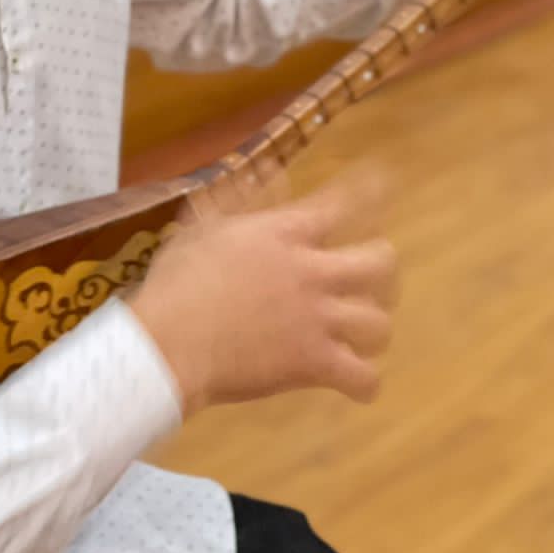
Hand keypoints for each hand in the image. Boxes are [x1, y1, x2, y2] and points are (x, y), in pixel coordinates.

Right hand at [129, 170, 396, 416]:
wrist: (169, 342)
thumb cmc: (178, 281)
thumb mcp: (203, 226)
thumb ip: (240, 198)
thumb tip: (270, 170)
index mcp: (286, 233)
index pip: (344, 203)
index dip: (370, 191)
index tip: (383, 186)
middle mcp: (312, 271)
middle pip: (379, 262)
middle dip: (383, 267)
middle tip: (373, 275)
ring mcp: (317, 319)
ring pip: (378, 322)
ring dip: (373, 326)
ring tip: (363, 330)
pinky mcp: (313, 364)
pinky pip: (362, 378)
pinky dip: (364, 382)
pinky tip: (356, 382)